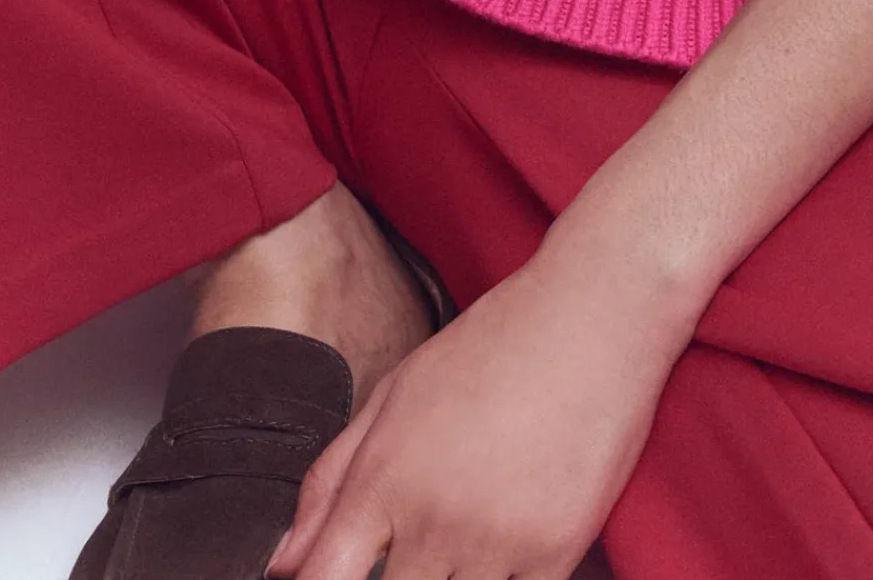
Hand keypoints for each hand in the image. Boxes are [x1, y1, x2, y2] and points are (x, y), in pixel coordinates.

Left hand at [264, 246, 678, 579]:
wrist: (589, 318)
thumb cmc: (489, 348)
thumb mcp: (393, 397)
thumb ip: (330, 483)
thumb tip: (282, 561)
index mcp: (383, 477)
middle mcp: (433, 517)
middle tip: (416, 546)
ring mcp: (496, 541)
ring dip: (456, 579)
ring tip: (469, 527)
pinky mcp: (557, 553)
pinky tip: (508, 543)